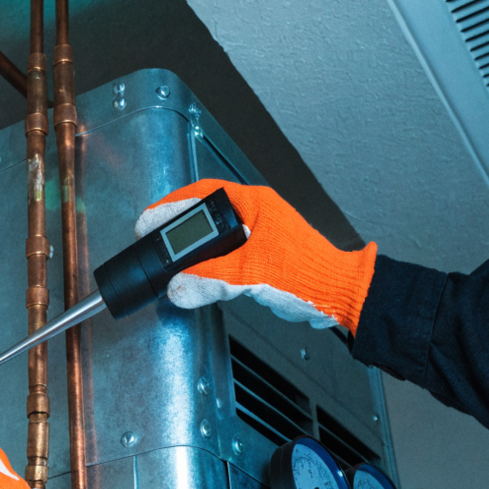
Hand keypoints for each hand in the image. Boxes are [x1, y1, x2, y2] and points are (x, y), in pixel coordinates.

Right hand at [135, 179, 376, 333]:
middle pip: (206, 214)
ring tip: (169, 258)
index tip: (150, 219)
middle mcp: (257, 214)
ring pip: (215, 237)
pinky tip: (196, 275)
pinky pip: (225, 256)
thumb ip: (209, 280)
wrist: (338, 295)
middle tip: (153, 237)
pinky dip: (206, 264)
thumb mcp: (250, 274)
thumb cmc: (309, 273)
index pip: (203, 194)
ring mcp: (260, 235)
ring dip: (192, 248)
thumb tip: (177, 287)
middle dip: (178, 226)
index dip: (172, 205)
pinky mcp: (262, 257)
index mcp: (255, 203)